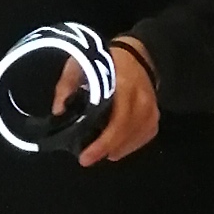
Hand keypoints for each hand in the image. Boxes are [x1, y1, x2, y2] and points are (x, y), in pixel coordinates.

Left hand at [60, 40, 159, 166]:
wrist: (136, 53)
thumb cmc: (106, 60)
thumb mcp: (80, 63)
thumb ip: (67, 84)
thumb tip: (58, 110)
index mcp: (125, 86)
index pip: (118, 121)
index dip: (102, 143)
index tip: (85, 157)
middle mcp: (143, 99)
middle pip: (127, 133)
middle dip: (106, 150)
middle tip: (86, 159)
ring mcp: (152, 108)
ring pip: (137, 138)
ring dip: (117, 149)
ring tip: (98, 153)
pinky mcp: (155, 114)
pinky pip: (145, 136)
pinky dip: (131, 145)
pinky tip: (116, 148)